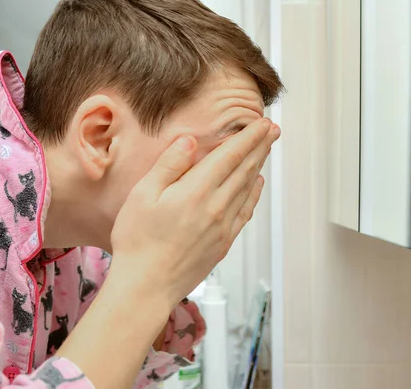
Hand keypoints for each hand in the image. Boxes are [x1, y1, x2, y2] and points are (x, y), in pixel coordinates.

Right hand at [108, 118, 279, 308]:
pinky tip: (256, 185)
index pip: (230, 156)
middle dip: (260, 146)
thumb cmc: (138, 242)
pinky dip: (254, 194)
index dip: (249, 137)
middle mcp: (216, 207)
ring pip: (247, 189)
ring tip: (266, 150)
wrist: (146, 286)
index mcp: (196, 191)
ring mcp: (223, 226)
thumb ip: (169, 165)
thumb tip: (189, 141)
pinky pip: (245, 212)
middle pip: (244, 169)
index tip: (262, 124)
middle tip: (273, 130)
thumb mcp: (143, 195)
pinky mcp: (223, 243)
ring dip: (259, 166)